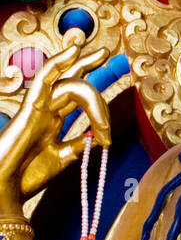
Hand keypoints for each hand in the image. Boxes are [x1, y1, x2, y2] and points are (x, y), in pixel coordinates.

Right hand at [0, 36, 110, 210]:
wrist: (3, 188)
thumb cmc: (25, 176)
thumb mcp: (61, 158)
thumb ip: (77, 145)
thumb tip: (99, 137)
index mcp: (53, 120)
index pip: (77, 98)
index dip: (99, 104)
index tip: (108, 138)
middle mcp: (46, 109)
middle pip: (71, 79)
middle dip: (90, 63)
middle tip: (110, 53)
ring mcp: (38, 107)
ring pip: (66, 81)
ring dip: (91, 94)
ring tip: (101, 121)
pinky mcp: (30, 107)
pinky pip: (44, 78)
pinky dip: (59, 62)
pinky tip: (74, 51)